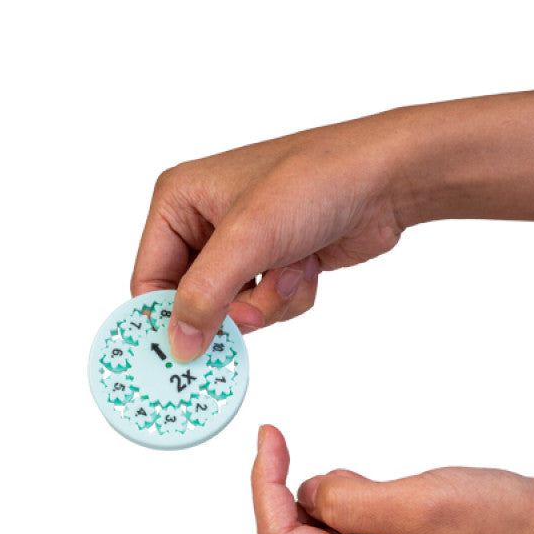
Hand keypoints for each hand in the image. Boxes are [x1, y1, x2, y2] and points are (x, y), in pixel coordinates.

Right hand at [131, 111, 414, 360]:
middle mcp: (206, 223)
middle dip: (233, 308)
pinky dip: (290, 295)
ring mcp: (244, 245)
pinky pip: (269, 306)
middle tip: (256, 308)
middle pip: (196, 301)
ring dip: (269, 301)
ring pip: (236, 309)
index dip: (167, 318)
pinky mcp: (276, 262)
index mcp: (180, 202)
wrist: (383, 181)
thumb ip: (204, 295)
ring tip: (292, 267)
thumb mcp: (247, 239)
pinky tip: (309, 263)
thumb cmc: (313, 181)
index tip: (187, 352)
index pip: (150, 279)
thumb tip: (179, 343)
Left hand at [251, 425, 533, 533]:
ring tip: (395, 490)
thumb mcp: (424, 504)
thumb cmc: (503, 523)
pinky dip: (351, 506)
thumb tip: (308, 492)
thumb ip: (352, 501)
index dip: (265, 484)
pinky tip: (390, 500)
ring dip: (336, 498)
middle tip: (333, 457)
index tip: (268, 436)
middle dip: (302, 491)